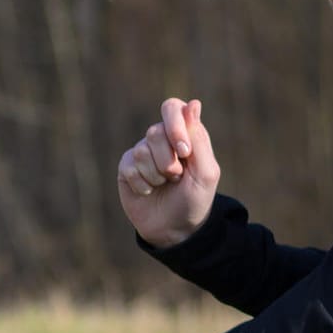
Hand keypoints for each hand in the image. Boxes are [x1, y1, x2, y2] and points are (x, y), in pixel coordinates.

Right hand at [117, 97, 220, 247]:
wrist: (175, 229)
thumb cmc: (195, 199)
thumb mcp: (206, 172)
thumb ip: (199, 138)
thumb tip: (192, 104)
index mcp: (184, 133)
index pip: (172, 108)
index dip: (175, 126)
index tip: (184, 152)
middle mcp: (161, 139)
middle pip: (155, 132)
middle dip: (167, 160)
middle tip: (176, 177)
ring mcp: (142, 153)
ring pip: (141, 151)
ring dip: (156, 175)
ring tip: (164, 185)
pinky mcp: (126, 168)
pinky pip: (129, 167)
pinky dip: (142, 184)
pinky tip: (148, 191)